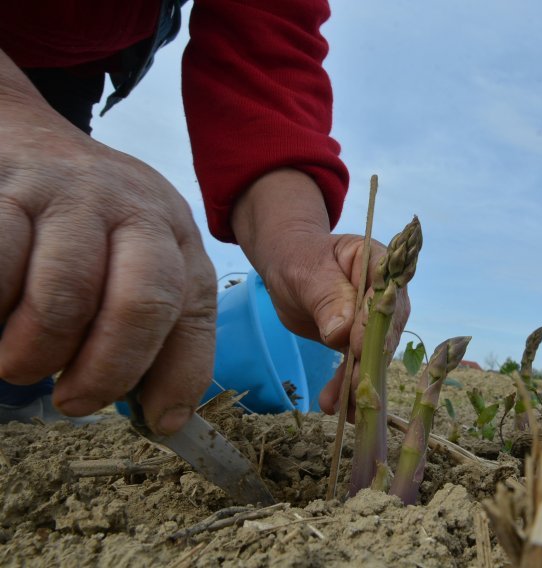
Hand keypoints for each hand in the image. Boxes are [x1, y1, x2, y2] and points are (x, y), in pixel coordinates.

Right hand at [0, 52, 216, 433]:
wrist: (33, 142)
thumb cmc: (92, 226)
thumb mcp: (143, 265)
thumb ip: (159, 333)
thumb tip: (167, 418)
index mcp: (176, 239)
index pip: (190, 314)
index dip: (175, 377)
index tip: (154, 421)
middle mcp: (135, 213)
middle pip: (140, 304)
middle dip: (105, 371)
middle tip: (72, 400)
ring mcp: (72, 197)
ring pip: (63, 297)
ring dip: (33, 352)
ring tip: (16, 361)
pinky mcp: (9, 190)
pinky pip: (1, 264)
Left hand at [232, 169, 409, 418]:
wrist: (288, 267)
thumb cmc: (299, 259)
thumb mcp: (307, 272)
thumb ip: (326, 298)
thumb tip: (342, 333)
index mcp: (380, 263)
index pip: (385, 294)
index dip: (375, 323)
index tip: (359, 348)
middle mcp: (386, 294)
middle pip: (386, 330)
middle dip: (370, 362)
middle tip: (354, 390)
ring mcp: (375, 320)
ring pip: (372, 354)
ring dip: (357, 382)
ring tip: (340, 406)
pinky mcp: (361, 341)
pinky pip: (357, 365)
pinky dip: (345, 386)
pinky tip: (334, 404)